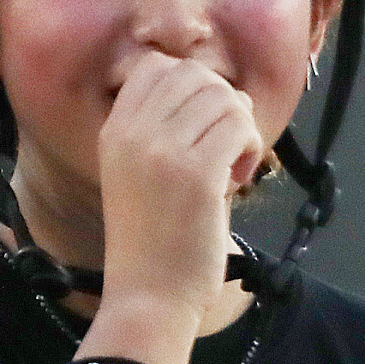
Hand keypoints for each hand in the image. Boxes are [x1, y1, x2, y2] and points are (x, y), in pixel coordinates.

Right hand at [94, 49, 264, 321]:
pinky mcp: (196, 176)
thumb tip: (232, 95)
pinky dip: (250, 148)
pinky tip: (237, 180)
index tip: (200, 126)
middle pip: (195, 75)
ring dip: (240, 128)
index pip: (156, 67)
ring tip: (231, 167)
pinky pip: (240, 128)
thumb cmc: (153, 242)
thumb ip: (175, 130)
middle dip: (223, 103)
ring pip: (223, 98)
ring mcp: (163, 152)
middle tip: (223, 148)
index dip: (192, 86)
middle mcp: (134, 134)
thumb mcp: (142, 174)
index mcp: (115, 131)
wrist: (147, 296)